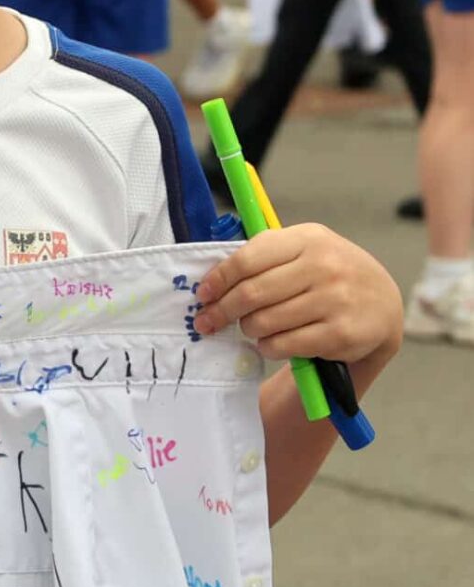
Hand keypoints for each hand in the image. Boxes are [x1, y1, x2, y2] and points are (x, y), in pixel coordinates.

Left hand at [194, 223, 402, 367]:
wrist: (382, 302)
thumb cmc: (328, 273)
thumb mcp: (304, 250)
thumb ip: (263, 257)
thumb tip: (211, 281)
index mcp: (308, 239)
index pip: (247, 259)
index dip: (218, 280)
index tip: (203, 295)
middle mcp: (324, 266)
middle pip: (252, 294)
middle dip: (222, 311)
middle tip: (208, 321)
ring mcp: (336, 300)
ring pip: (265, 322)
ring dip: (248, 329)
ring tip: (249, 328)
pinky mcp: (341, 334)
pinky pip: (284, 345)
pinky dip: (268, 347)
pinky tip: (270, 342)